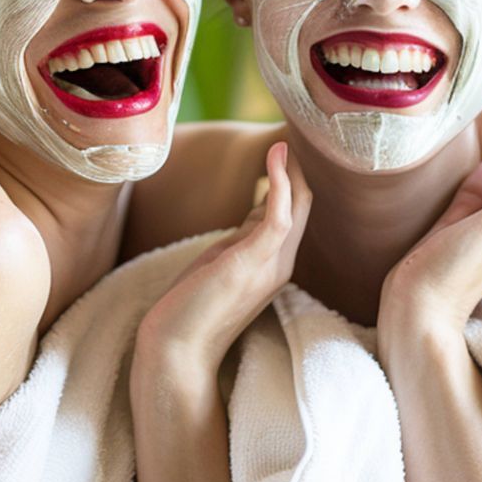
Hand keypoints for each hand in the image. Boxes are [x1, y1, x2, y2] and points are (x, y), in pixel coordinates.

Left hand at [136, 142, 311, 371]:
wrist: (176, 350)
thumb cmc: (191, 307)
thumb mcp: (225, 262)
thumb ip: (245, 237)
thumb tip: (260, 207)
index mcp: (275, 264)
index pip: (295, 213)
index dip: (293, 177)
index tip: (285, 145)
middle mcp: (281, 263)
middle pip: (305, 206)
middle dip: (300, 168)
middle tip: (293, 131)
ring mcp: (270, 264)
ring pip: (298, 207)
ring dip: (294, 169)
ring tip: (286, 138)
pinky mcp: (251, 261)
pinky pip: (278, 214)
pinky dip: (281, 182)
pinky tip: (276, 157)